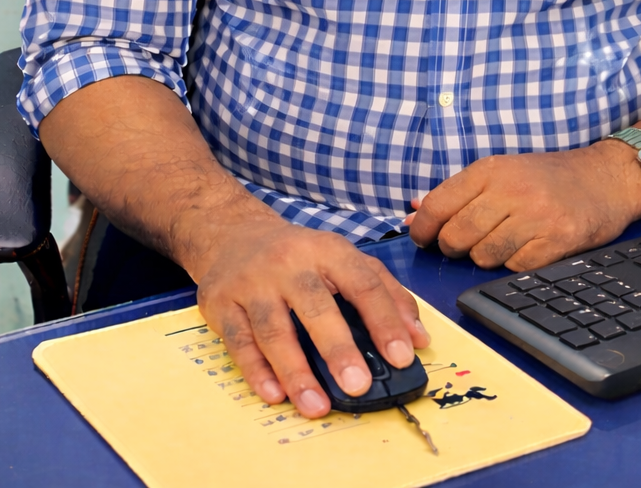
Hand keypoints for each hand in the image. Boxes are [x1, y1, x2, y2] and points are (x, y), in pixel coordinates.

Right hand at [188, 203, 429, 418]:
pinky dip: (257, 371)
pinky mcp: (222, 304)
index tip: (403, 356)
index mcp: (327, 249)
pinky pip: (239, 341)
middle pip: (316, 305)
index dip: (385, 319)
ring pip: (274, 329)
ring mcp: (253, 282)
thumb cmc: (298, 254)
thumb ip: (383, 291)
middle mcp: (289, 262)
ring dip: (296, 371)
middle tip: (358, 385)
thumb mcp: (342, 257)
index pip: (362, 282)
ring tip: (317, 407)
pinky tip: (275, 395)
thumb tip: (418, 337)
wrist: (233, 234)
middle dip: (338, 347)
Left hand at [405, 141, 640, 269]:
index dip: (423, 229)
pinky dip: (515, 264)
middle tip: (463, 244)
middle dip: (453, 247)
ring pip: (483, 256)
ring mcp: (536, 216)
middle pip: (456, 236)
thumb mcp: (500, 172)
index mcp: (491, 169)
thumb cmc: (546, 177)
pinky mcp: (557, 240)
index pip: (438, 205)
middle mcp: (511, 190)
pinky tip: (526, 248)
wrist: (604, 178)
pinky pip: (515, 267)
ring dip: (485, 257)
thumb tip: (411, 215)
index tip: (423, 238)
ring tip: (501, 242)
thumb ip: (456, 193)